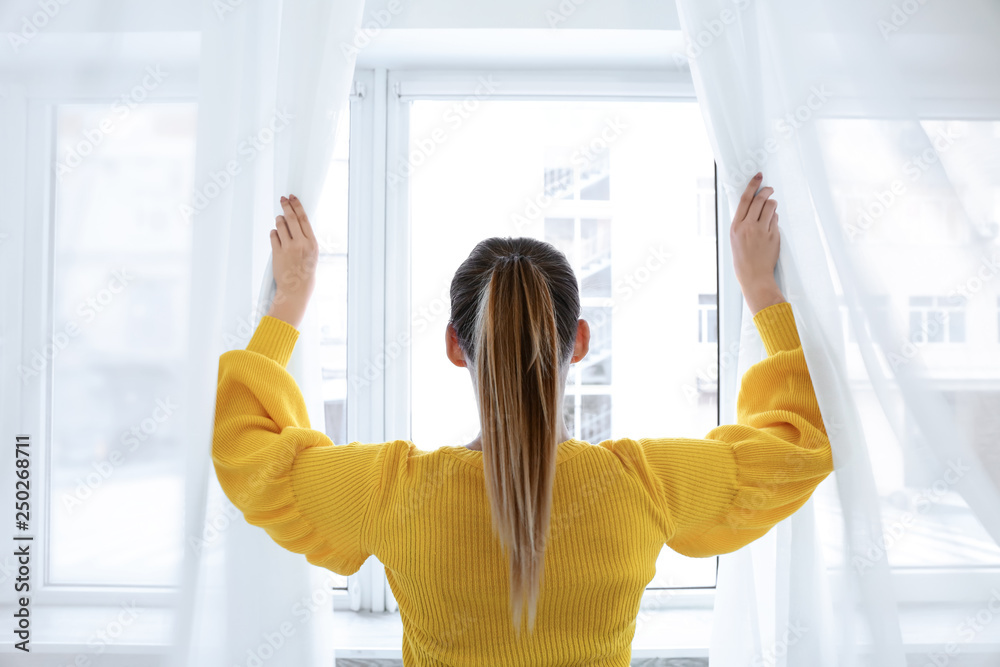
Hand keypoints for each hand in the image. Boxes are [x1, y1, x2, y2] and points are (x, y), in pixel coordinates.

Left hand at [266, 194, 317, 329]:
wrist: (296, 289)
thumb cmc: (305, 272)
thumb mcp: (312, 254)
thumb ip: (305, 238)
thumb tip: (295, 222)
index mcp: (312, 243)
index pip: (304, 219)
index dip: (297, 206)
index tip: (293, 198)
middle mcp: (301, 244)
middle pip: (292, 218)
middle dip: (286, 206)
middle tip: (283, 199)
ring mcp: (288, 248)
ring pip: (280, 225)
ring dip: (279, 220)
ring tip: (279, 220)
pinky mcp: (277, 253)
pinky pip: (273, 236)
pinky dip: (274, 233)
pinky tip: (276, 234)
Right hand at [731, 173, 784, 314]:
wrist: (754, 276)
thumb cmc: (743, 259)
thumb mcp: (736, 238)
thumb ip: (743, 222)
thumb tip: (754, 205)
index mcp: (736, 226)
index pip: (745, 199)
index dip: (752, 185)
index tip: (758, 176)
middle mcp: (748, 227)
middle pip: (759, 200)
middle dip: (766, 191)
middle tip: (769, 189)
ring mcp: (762, 231)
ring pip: (771, 207)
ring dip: (772, 204)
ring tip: (771, 207)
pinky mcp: (773, 236)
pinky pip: (776, 220)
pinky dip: (775, 218)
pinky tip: (771, 224)